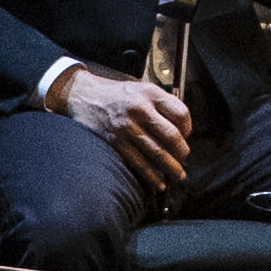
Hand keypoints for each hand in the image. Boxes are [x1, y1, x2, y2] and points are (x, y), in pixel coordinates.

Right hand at [58, 67, 190, 187]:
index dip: (188, 128)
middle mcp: (140, 109)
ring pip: (156, 152)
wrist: (83, 94)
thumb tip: (181, 129)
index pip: (180, 113)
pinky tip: (159, 182)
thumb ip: (161, 104)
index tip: (187, 136)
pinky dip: (151, 175)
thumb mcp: (142, 89)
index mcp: (151, 93)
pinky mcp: (115, 140)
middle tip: (184, 160)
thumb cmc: (116, 93)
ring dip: (171, 168)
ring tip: (178, 176)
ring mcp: (127, 126)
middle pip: (171, 135)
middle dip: (182, 152)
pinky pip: (138, 162)